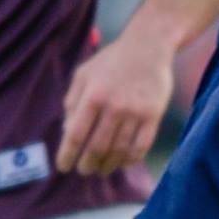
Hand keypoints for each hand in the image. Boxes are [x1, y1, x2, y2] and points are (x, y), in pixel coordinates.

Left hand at [58, 31, 172, 175]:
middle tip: (83, 171)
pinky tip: (123, 163)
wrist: (149, 47)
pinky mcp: (154, 115)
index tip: (64, 167)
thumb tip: (68, 132)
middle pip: (97, 147)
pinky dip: (131, 159)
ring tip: (101, 170)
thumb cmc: (112, 61)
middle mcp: (114, 107)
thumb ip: (72, 101)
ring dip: (108, 165)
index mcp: (93, 96)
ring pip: (119, 150)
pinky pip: (142, 145)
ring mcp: (136, 112)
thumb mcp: (83, 74)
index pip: (76, 134)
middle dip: (87, 164)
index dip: (68, 155)